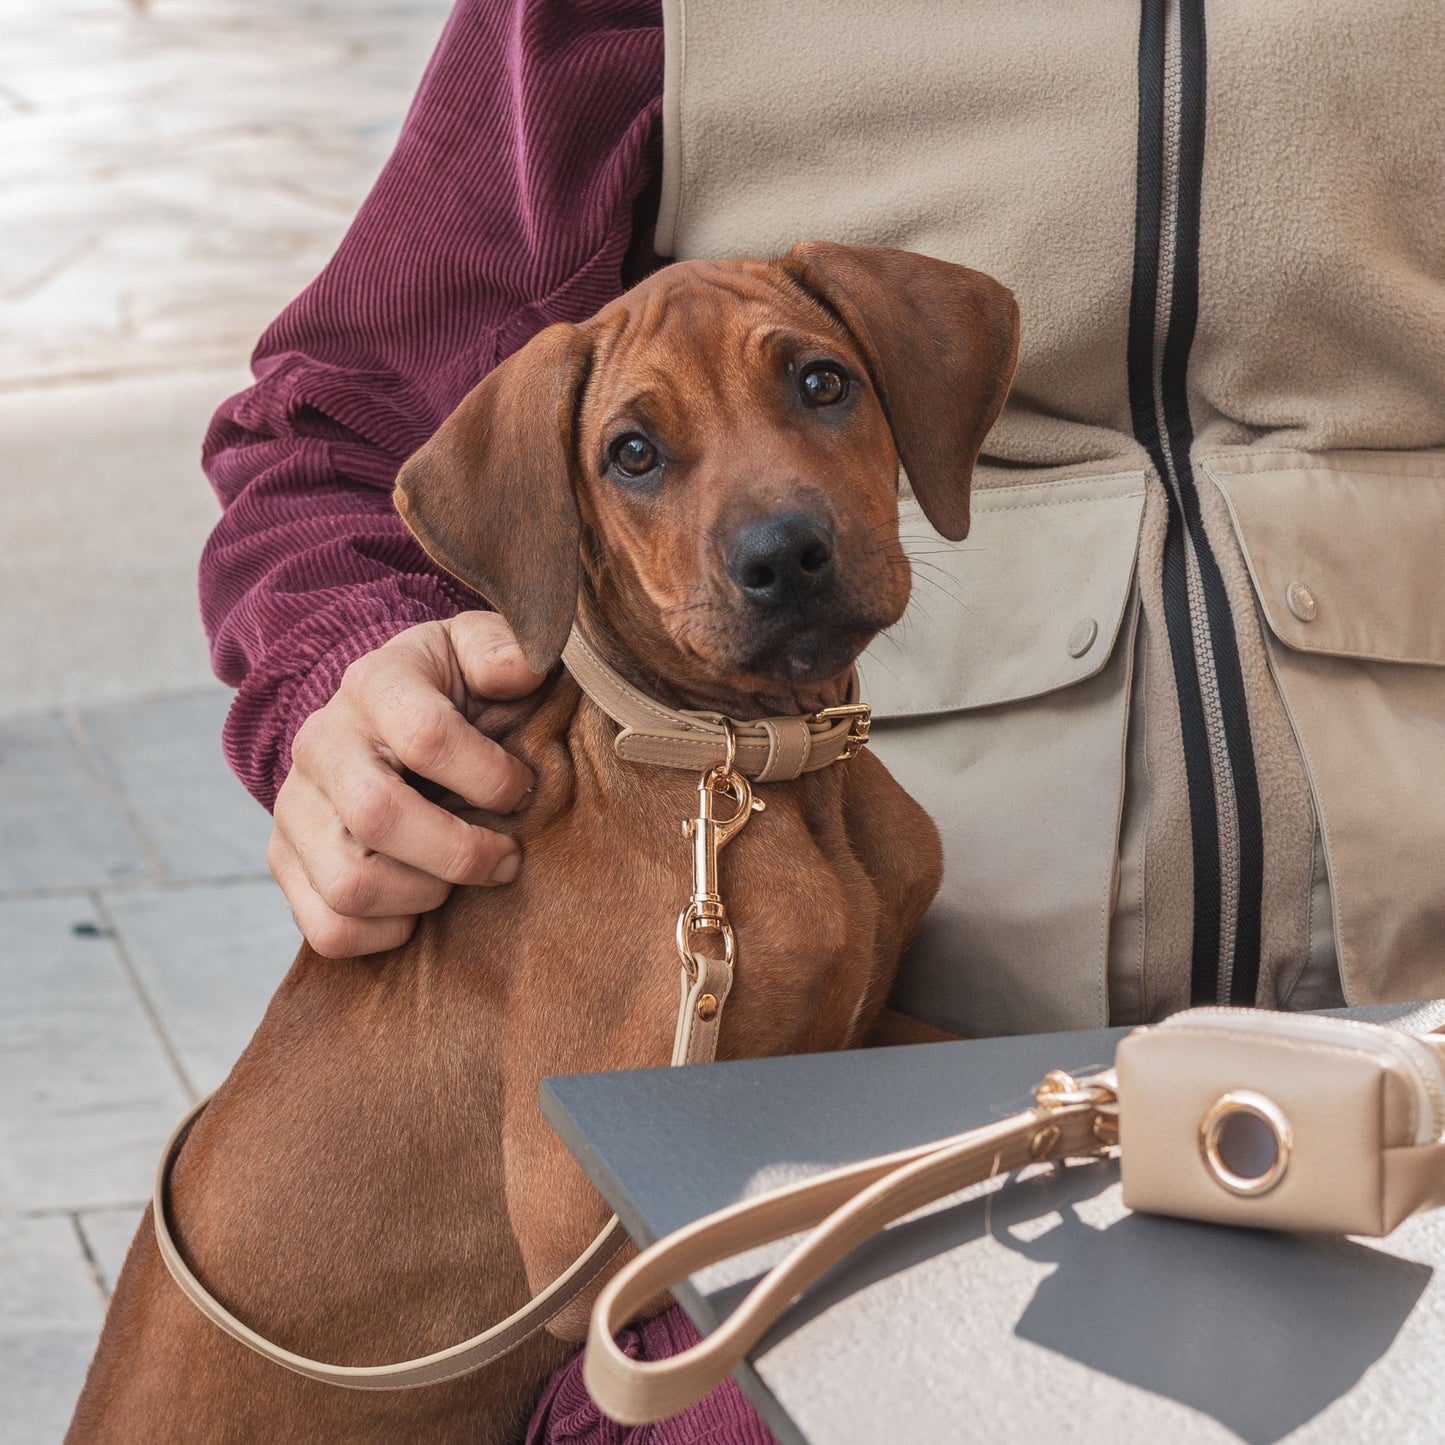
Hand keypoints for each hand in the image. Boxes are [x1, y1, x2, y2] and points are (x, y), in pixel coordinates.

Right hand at [270, 612, 542, 957]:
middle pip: (378, 817)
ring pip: (350, 884)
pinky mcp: (284, 861)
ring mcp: (294, 806)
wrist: (384, 719)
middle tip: (506, 858)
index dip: (489, 777)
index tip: (523, 791)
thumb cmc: (449, 690)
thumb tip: (523, 667)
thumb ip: (503, 650)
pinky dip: (384, 933)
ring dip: (424, 896)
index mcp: (375, 684)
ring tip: (459, 880)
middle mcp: (321, 743)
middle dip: (460, 852)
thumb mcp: (476, 649)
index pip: (427, 737)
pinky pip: (328, 929)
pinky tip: (419, 906)